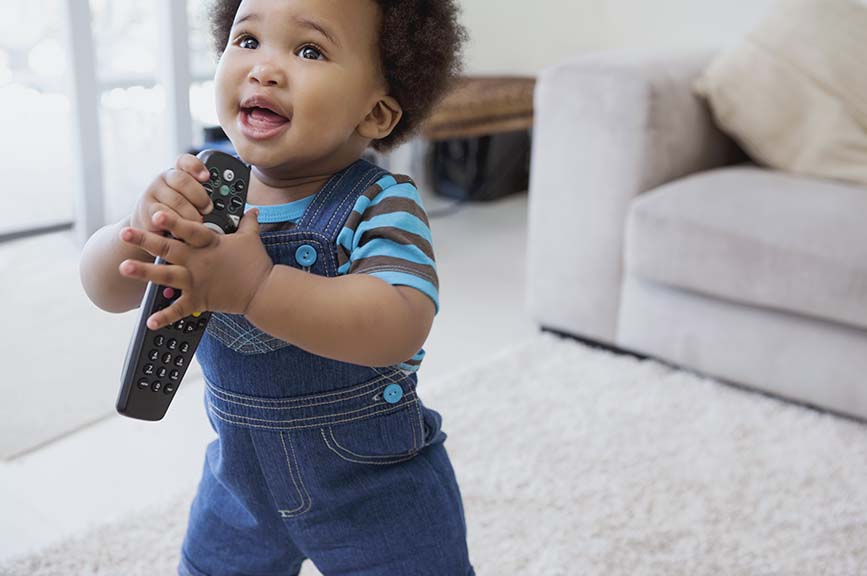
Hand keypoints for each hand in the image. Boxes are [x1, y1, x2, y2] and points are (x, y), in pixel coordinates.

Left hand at [117, 208, 272, 329]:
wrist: (264, 292)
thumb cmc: (257, 264)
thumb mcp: (251, 238)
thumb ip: (248, 222)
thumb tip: (252, 209)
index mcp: (210, 244)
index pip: (189, 229)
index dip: (173, 221)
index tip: (157, 213)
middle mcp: (199, 262)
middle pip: (168, 249)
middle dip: (145, 240)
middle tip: (125, 233)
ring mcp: (197, 282)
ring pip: (166, 275)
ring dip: (144, 272)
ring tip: (124, 267)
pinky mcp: (199, 300)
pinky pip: (179, 310)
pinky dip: (165, 317)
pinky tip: (150, 321)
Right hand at [130, 154, 214, 233]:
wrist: (149, 228)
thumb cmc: (178, 214)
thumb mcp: (192, 203)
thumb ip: (203, 196)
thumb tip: (222, 200)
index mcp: (177, 172)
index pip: (185, 161)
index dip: (196, 167)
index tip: (206, 177)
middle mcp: (163, 179)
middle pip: (182, 180)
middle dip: (200, 197)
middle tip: (207, 209)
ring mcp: (152, 193)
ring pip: (176, 200)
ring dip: (190, 214)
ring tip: (197, 223)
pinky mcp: (145, 209)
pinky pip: (164, 215)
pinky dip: (177, 224)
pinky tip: (181, 230)